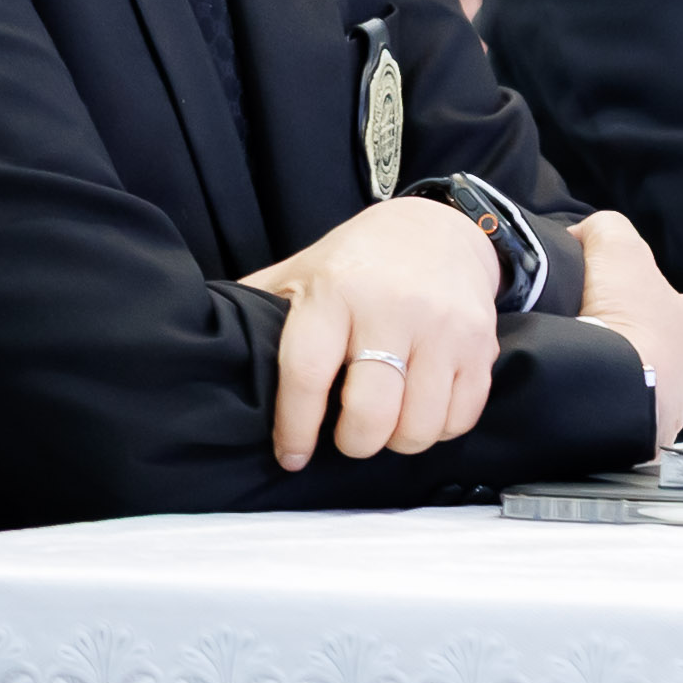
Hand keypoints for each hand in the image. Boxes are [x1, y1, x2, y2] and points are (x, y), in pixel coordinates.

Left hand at [240, 196, 500, 470]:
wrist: (439, 228)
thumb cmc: (360, 261)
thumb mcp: (304, 270)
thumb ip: (261, 308)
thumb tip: (202, 348)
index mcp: (336, 292)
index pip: (308, 374)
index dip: (294, 427)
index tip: (290, 454)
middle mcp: (392, 308)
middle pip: (370, 414)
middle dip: (353, 443)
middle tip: (347, 436)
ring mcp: (443, 328)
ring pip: (418, 426)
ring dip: (397, 440)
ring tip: (385, 422)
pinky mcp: (480, 345)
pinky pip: (460, 418)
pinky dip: (437, 429)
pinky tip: (421, 409)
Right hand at [573, 210, 682, 448]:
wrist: (613, 394)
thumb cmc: (624, 320)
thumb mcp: (615, 244)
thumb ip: (605, 229)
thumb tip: (585, 238)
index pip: (649, 294)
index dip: (615, 290)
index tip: (587, 297)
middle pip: (643, 338)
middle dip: (615, 334)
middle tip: (577, 332)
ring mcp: (670, 403)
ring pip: (633, 376)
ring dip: (609, 370)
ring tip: (575, 365)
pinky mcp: (646, 435)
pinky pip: (619, 410)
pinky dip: (601, 400)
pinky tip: (581, 392)